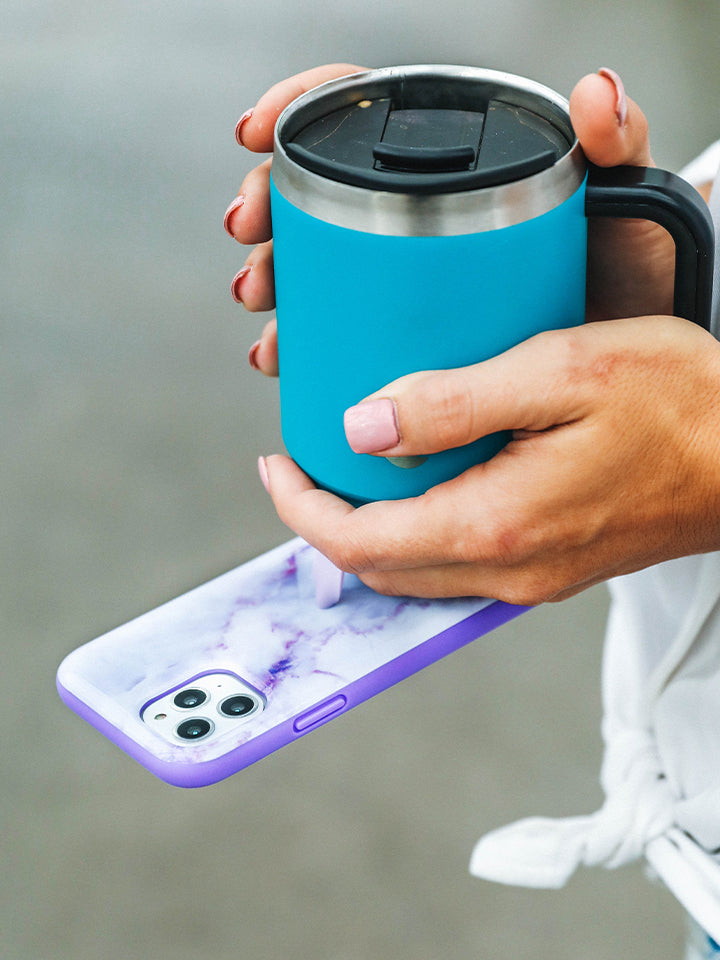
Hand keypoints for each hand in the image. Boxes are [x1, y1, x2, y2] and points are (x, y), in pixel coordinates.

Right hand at [225, 67, 689, 367]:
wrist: (629, 363)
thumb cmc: (629, 275)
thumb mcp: (625, 207)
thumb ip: (619, 145)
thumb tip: (594, 94)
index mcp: (456, 170)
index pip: (361, 114)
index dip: (298, 110)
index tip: (255, 135)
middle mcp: (420, 221)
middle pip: (318, 195)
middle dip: (266, 215)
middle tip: (253, 247)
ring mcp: (407, 281)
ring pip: (315, 267)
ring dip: (273, 286)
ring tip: (266, 316)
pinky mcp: (405, 337)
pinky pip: (335, 330)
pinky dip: (300, 342)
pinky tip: (285, 361)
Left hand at [261, 316, 719, 603]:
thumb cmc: (678, 405)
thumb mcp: (559, 372)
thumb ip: (451, 403)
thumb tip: (361, 427)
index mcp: (495, 524)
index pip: (358, 541)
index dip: (301, 508)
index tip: (278, 464)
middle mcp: (508, 570)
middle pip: (379, 569)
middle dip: (327, 522)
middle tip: (305, 466)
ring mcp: (533, 577)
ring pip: (416, 574)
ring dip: (371, 531)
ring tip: (352, 472)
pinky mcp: (553, 567)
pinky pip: (458, 565)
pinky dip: (418, 533)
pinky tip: (424, 486)